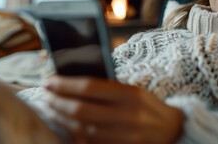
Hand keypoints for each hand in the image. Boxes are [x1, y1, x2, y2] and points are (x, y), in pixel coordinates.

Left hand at [44, 75, 184, 143]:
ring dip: (60, 118)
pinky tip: (64, 126)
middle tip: (45, 94)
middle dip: (57, 101)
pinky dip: (73, 134)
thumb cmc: (148, 106)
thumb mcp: (133, 90)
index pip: (89, 87)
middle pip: (81, 109)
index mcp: (130, 95)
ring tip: (50, 108)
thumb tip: (73, 83)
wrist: (172, 130)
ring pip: (81, 129)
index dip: (65, 84)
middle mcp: (127, 116)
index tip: (49, 80)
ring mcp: (124, 136)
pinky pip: (89, 143)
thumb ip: (108, 87)